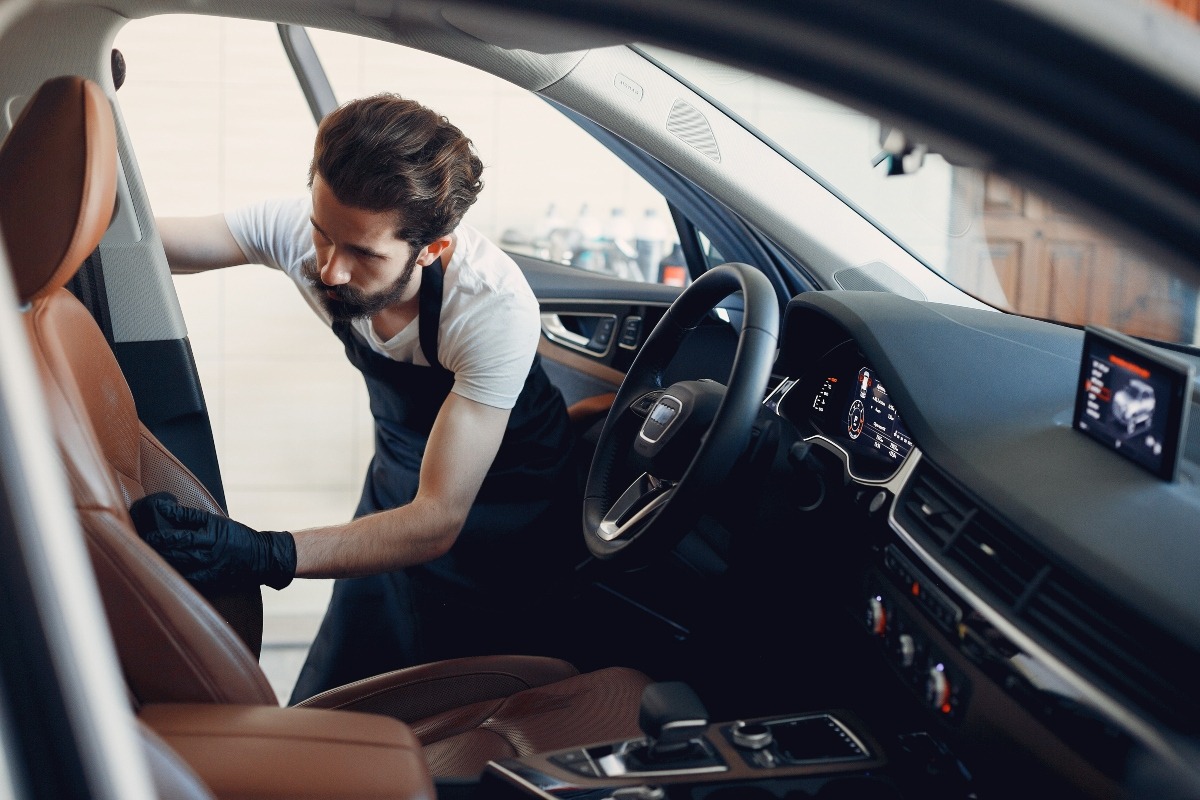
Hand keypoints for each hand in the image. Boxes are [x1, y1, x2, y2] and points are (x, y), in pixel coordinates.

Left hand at [128, 492, 296, 589]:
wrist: (262, 558)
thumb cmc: (240, 537)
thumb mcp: (220, 522)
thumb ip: (195, 520)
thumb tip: (170, 514)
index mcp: (213, 530)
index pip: (184, 522)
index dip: (166, 518)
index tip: (152, 512)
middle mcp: (210, 548)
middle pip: (176, 545)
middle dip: (156, 542)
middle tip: (139, 537)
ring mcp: (209, 565)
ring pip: (177, 562)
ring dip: (159, 558)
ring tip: (143, 554)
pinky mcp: (210, 579)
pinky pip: (185, 578)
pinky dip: (171, 573)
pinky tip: (159, 571)